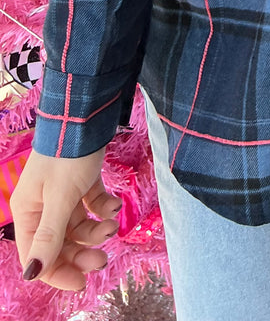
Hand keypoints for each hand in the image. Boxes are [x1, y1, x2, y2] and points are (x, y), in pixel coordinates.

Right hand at [11, 148, 116, 290]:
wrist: (86, 114)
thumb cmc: (68, 155)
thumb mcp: (60, 198)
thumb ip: (49, 235)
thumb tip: (33, 274)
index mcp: (28, 211)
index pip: (38, 254)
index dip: (57, 271)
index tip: (81, 282)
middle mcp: (42, 205)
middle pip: (59, 242)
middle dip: (81, 251)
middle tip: (103, 259)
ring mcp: (61, 192)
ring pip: (77, 225)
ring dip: (95, 230)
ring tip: (112, 225)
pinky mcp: (80, 180)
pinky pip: (90, 204)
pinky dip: (102, 208)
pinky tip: (114, 205)